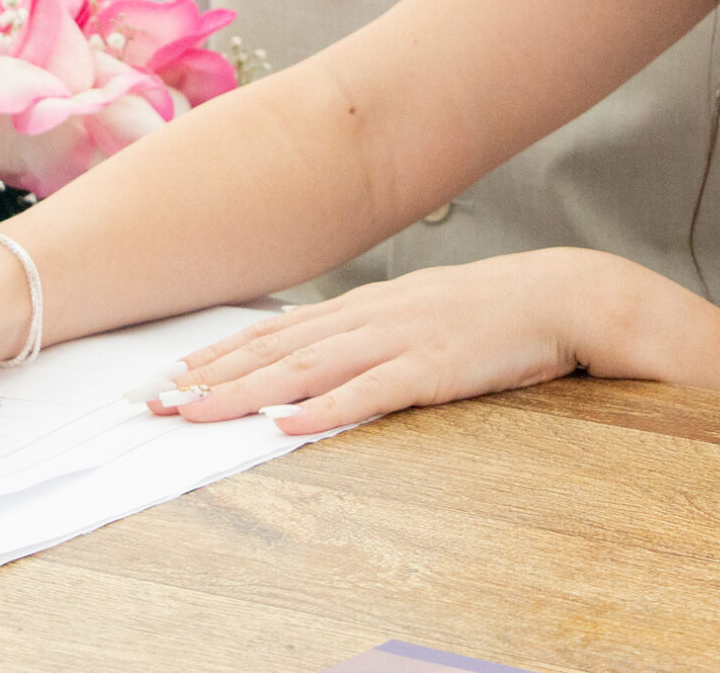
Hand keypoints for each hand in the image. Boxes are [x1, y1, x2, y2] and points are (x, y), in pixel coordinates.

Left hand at [138, 249, 643, 435]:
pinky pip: (371, 392)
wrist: (563, 294)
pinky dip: (327, 408)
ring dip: (247, 392)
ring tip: (196, 412)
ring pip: (308, 368)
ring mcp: (401, 339)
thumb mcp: (420, 310)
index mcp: (367, 305)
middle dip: (212, 375)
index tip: (172, 376)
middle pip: (276, 348)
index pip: (276, 331)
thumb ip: (369, 329)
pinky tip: (288, 424)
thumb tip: (318, 349)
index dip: (220, 354)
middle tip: (156, 401)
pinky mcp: (434, 368)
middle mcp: (372, 316)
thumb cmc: (493, 309)